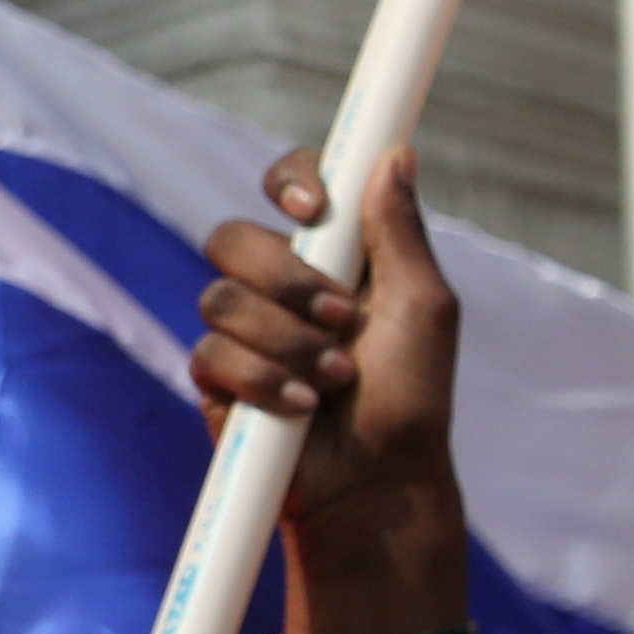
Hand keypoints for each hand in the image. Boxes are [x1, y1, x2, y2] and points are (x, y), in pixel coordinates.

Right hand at [193, 149, 470, 633]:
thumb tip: (395, 152)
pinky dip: (266, 380)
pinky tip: (303, 407)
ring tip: (336, 378)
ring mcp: (244, 330)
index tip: (312, 209)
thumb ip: (400, 232)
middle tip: (340, 317)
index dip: (292, 182)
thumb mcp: (423, 309)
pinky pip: (210, 352)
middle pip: (234, 237)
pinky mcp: (216, 377)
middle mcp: (283, 285)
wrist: (378, 481)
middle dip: (286, 278)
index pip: (294, 188)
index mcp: (337, 257)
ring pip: (219, 296)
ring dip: (287, 341)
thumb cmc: (413, 397)